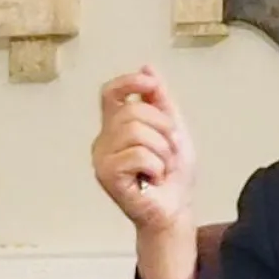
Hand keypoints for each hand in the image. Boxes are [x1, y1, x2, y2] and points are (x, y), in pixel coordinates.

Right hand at [92, 67, 200, 278]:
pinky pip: (138, 154)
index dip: (129, 82)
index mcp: (116, 127)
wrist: (176, 211)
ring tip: (161, 167)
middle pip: (133, 110)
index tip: (151, 84)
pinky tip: (153, 179)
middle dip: (163, 127)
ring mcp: (102, 158)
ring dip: (162, 150)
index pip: (111, 92)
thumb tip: (147, 67)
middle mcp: (103, 140)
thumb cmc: (173, 177)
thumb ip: (160, 101)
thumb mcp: (174, 130)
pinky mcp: (106, 175)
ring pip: (137, 131)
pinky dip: (156, 166)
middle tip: (169, 150)